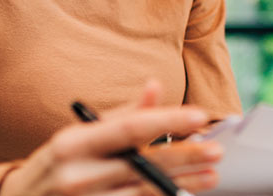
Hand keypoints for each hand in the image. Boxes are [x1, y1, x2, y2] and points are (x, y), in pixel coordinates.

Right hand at [0, 81, 223, 195]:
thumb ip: (122, 116)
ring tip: (211, 176)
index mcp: (71, 144)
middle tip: (216, 150)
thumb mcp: (80, 136)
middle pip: (142, 165)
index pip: (128, 129)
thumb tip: (156, 87)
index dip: (167, 122)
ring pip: (143, 193)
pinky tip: (181, 194)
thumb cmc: (56, 165)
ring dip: (181, 184)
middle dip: (185, 157)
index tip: (199, 117)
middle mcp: (75, 175)